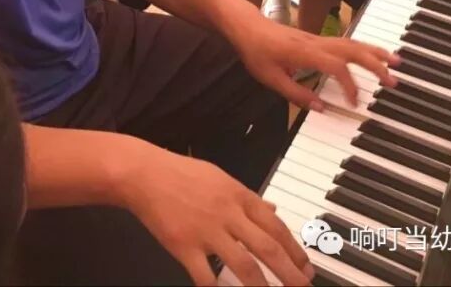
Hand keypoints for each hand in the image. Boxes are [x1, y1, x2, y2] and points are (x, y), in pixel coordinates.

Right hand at [122, 145, 312, 285]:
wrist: (143, 173)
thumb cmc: (181, 173)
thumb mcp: (220, 177)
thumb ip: (248, 197)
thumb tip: (273, 211)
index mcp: (238, 196)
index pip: (276, 227)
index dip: (295, 251)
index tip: (306, 269)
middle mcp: (228, 214)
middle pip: (268, 248)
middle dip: (290, 273)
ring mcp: (206, 231)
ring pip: (243, 265)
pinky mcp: (184, 245)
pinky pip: (205, 276)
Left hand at [233, 15, 396, 110]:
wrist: (247, 26)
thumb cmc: (256, 51)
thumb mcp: (271, 78)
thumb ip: (296, 95)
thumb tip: (321, 109)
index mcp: (305, 53)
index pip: (337, 67)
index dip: (349, 85)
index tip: (355, 102)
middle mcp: (316, 43)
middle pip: (353, 50)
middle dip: (376, 64)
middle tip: (394, 80)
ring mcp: (318, 39)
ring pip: (353, 43)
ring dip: (375, 52)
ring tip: (396, 62)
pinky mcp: (317, 39)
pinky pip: (346, 42)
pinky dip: (363, 48)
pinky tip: (373, 55)